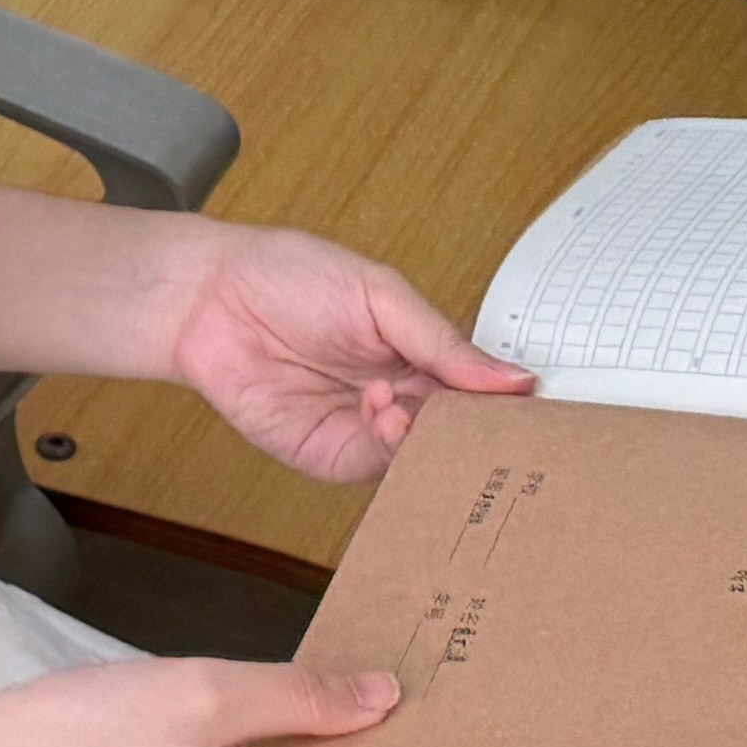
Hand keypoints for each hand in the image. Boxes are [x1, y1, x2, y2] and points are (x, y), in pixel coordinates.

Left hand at [149, 219, 525, 481]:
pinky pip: (378, 471)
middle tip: (490, 427)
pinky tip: (386, 415)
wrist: (209, 299)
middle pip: (460, 434)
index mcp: (423, 355)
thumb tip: (515, 378)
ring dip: (430, 441)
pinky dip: (392, 451)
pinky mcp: (333, 456)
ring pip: (425, 459)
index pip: (482, 392)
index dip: (508, 404)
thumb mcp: (380, 293)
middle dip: (476, 434)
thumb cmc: (287, 276)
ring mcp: (369, 431)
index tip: (537, 410)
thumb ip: (442, 341)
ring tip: (414, 405)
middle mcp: (403, 397)